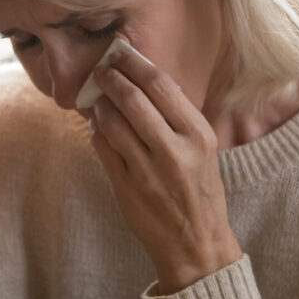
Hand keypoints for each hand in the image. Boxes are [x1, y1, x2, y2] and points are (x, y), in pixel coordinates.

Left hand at [90, 47, 240, 293]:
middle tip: (100, 69)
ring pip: (112, 122)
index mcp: (198, 134)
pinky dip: (96, 131)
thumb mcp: (202, 149)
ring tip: (97, 98)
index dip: (136, 63)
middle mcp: (175, 150)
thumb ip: (176, 117)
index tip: (119, 52)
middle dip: (111, 78)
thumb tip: (141, 81)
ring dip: (99, 105)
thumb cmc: (199, 190)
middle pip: (133, 99)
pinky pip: (102, 147)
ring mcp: (148, 170)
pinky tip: (98, 126)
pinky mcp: (126, 187)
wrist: (197, 245)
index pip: (162, 85)